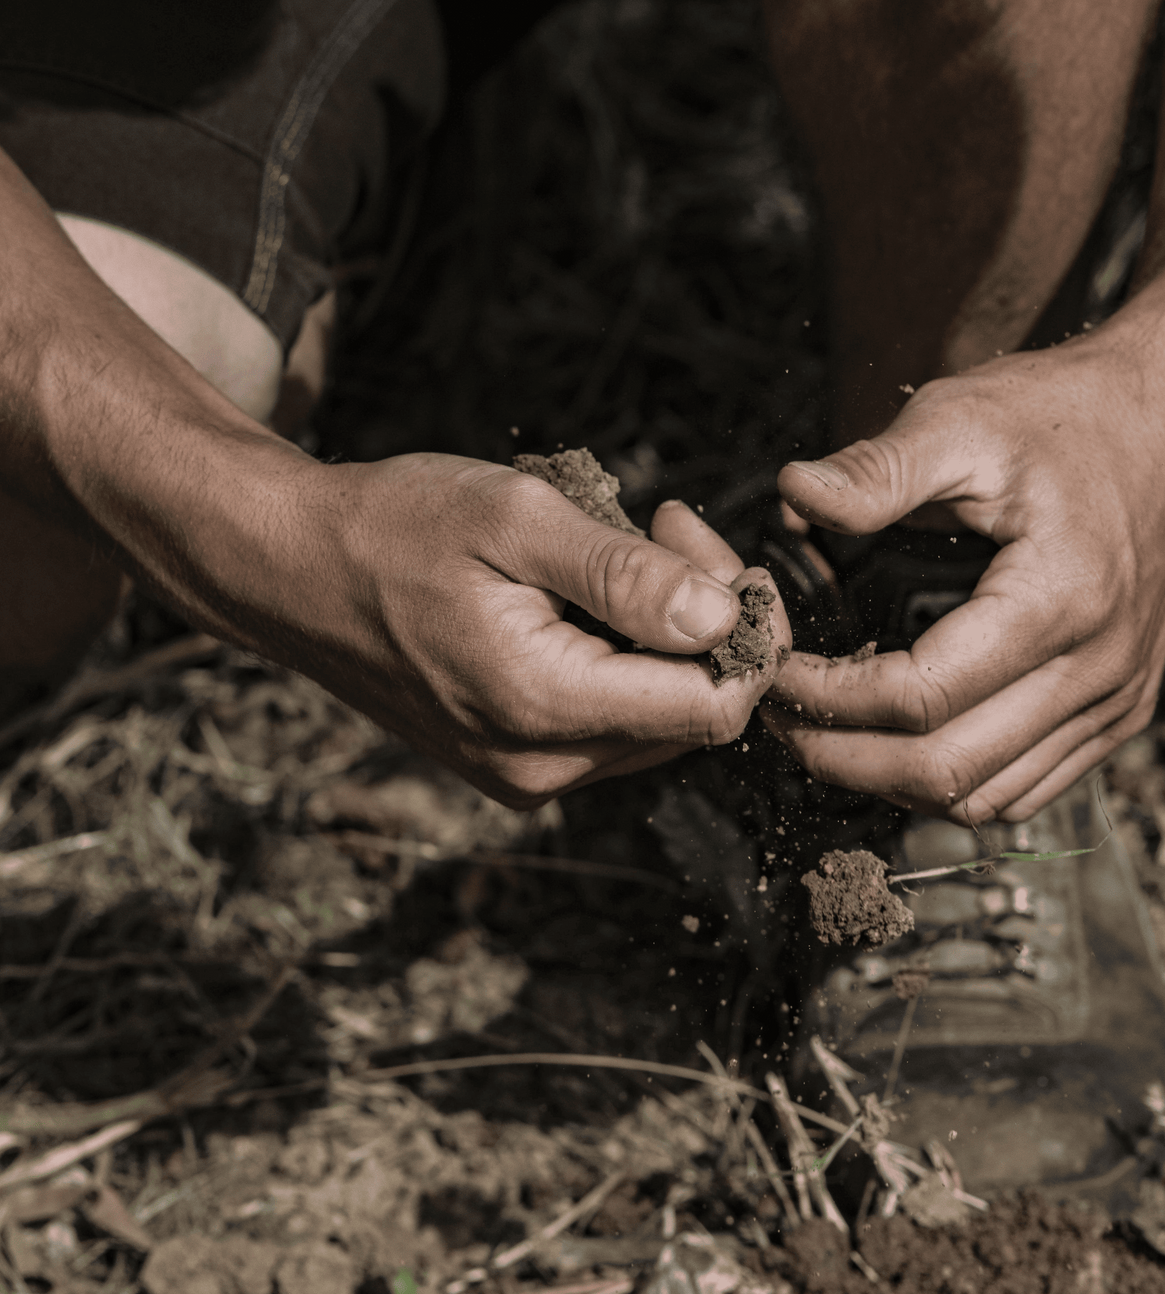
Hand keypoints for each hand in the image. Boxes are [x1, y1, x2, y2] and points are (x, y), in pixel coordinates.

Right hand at [231, 456, 788, 807]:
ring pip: (658, 718)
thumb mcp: (515, 519)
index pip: (716, 707)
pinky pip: (611, 719)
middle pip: (695, 714)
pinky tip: (586, 591)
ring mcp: (526, 773)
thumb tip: (722, 618)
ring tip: (622, 545)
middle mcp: (543, 766)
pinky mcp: (513, 762)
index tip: (698, 541)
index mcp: (546, 707)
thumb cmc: (395, 526)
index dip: (745, 625)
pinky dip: (624, 655)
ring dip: (667, 635)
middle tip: (662, 525)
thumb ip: (624, 576)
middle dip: (707, 618)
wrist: (290, 569)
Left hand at [762, 328, 1164, 820]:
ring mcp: (1115, 700)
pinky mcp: (1120, 711)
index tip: (773, 666)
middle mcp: (1097, 669)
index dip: (828, 697)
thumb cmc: (1068, 414)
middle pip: (945, 772)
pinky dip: (952, 783)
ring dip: (891, 783)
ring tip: (826, 731)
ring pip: (985, 799)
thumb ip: (877, 468)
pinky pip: (1026, 788)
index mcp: (1059, 600)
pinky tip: (898, 739)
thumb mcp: (963, 417)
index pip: (918, 698)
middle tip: (777, 714)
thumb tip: (792, 495)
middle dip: (842, 756)